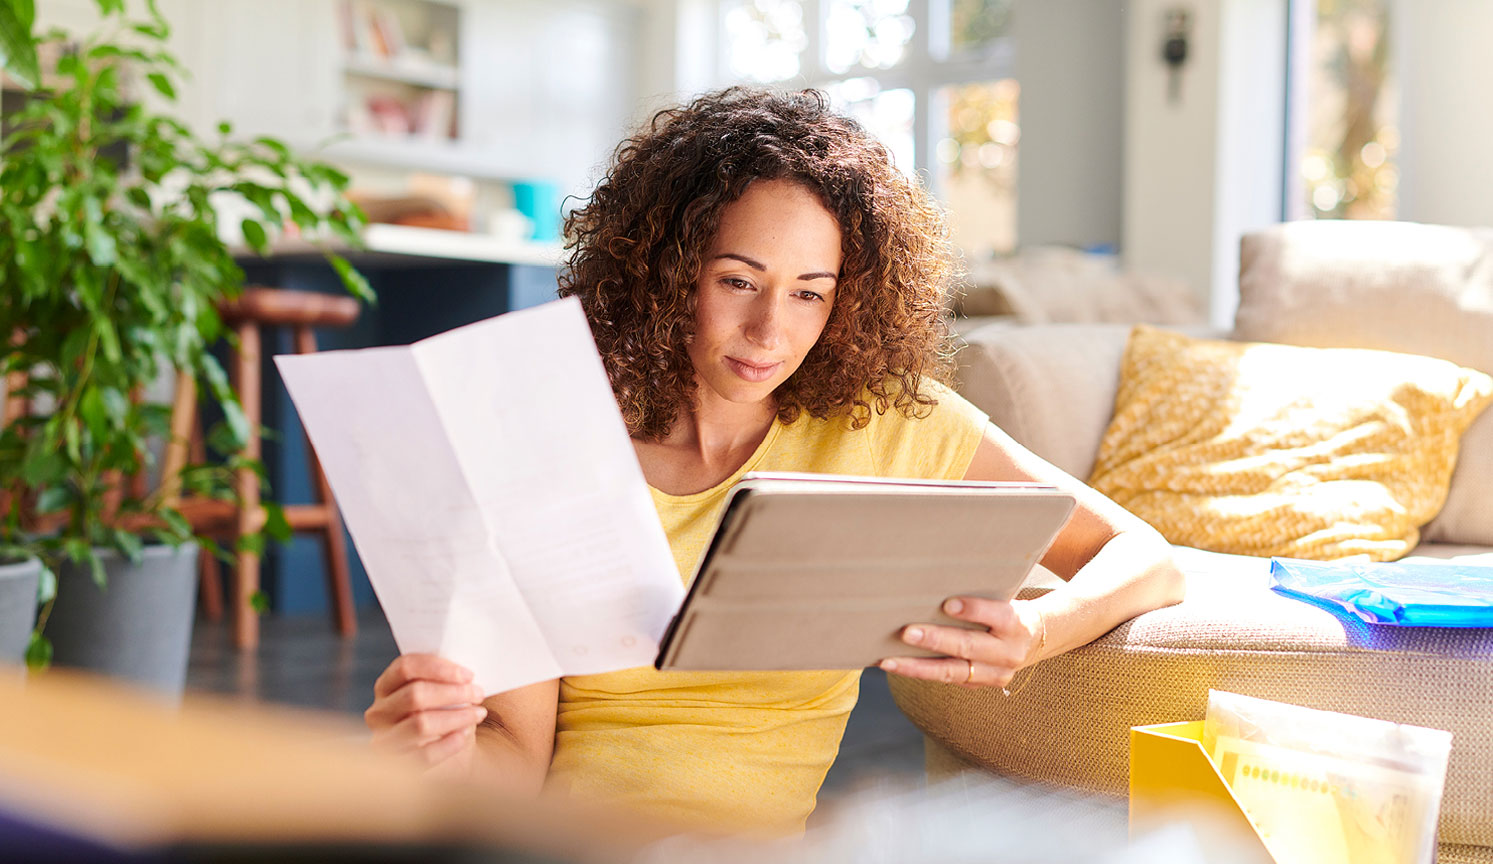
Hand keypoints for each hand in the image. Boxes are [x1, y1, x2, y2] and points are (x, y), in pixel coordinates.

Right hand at [365, 653, 487, 772]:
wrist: (446, 755)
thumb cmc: (443, 715)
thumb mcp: (440, 694)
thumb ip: (445, 681)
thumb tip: (466, 677)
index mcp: (386, 686)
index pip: (405, 667)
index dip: (438, 668)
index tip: (468, 675)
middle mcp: (379, 712)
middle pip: (414, 694)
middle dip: (452, 692)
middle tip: (478, 694)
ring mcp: (384, 740)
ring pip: (420, 724)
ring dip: (456, 717)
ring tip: (477, 714)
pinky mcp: (397, 766)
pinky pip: (425, 754)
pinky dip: (449, 744)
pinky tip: (464, 734)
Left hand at [879, 597, 1043, 688]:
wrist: (1035, 639)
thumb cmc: (1006, 608)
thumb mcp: (1004, 596)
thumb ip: (979, 592)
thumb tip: (936, 578)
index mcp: (1016, 623)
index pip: (996, 614)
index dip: (972, 610)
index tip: (947, 604)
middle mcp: (1008, 652)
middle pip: (968, 646)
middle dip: (935, 640)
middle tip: (906, 632)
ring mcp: (995, 674)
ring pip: (953, 672)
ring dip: (917, 667)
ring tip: (888, 660)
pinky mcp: (980, 685)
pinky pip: (947, 680)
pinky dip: (920, 673)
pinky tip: (896, 666)